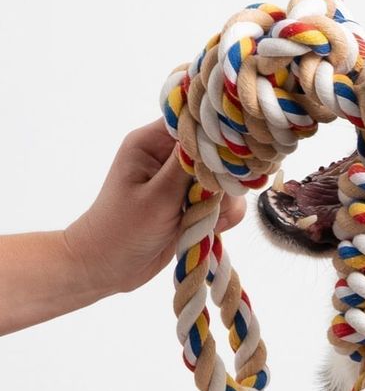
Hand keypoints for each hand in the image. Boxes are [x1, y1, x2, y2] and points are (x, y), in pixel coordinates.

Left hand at [65, 119, 245, 296]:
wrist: (108, 268)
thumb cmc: (122, 230)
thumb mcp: (157, 196)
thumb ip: (186, 167)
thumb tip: (214, 135)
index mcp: (151, 143)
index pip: (192, 122)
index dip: (215, 134)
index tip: (230, 157)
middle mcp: (168, 157)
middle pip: (215, 153)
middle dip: (222, 179)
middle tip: (212, 202)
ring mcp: (182, 182)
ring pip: (223, 180)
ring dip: (224, 202)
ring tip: (209, 222)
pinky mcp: (192, 203)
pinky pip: (222, 202)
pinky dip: (223, 216)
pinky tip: (211, 229)